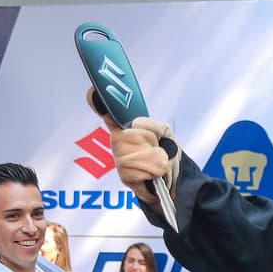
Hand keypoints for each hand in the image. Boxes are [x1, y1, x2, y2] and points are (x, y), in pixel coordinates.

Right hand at [87, 89, 180, 217]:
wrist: (177, 180)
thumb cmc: (168, 154)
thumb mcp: (165, 132)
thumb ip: (152, 124)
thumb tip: (134, 124)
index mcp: (127, 128)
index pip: (109, 113)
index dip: (99, 102)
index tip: (95, 91)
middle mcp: (119, 142)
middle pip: (127, 136)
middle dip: (148, 141)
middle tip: (158, 146)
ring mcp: (120, 160)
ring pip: (134, 154)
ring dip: (155, 157)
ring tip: (160, 160)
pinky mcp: (125, 178)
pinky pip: (138, 171)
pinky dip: (154, 171)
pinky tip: (156, 173)